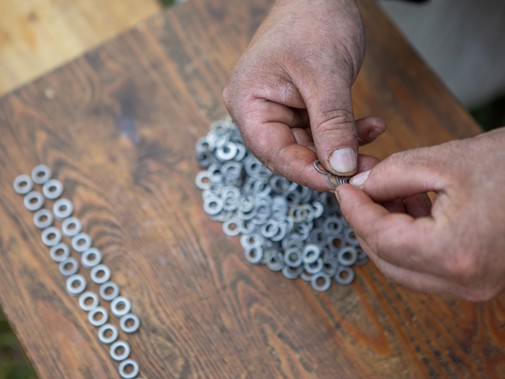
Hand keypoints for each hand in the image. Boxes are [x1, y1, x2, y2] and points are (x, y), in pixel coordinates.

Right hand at [223, 0, 371, 190]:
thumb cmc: (313, 20)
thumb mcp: (326, 75)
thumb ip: (333, 124)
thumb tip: (341, 167)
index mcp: (248, 102)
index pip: (273, 152)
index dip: (307, 172)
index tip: (340, 183)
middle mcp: (257, 111)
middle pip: (290, 153)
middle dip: (330, 163)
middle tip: (365, 170)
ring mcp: (277, 110)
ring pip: (309, 146)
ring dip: (343, 149)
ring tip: (373, 148)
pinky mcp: (297, 108)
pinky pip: (320, 131)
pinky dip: (345, 133)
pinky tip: (370, 128)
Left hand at [336, 128, 504, 300]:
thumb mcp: (446, 161)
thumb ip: (392, 175)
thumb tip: (361, 187)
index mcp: (454, 252)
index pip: (380, 237)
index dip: (354, 210)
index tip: (343, 189)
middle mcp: (463, 281)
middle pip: (386, 259)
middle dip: (365, 224)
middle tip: (358, 192)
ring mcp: (472, 286)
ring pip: (402, 267)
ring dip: (385, 232)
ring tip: (384, 194)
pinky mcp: (476, 280)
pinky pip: (425, 267)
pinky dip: (407, 240)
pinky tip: (408, 208)